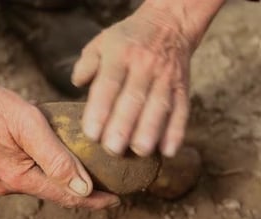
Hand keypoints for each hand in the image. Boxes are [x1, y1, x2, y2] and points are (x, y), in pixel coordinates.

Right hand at [0, 38, 119, 208]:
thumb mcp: (28, 124)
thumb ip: (56, 157)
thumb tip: (83, 187)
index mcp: (19, 178)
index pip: (66, 196)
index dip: (94, 200)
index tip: (116, 200)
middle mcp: (7, 185)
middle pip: (52, 192)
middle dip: (80, 190)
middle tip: (104, 183)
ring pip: (37, 183)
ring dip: (59, 179)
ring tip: (80, 169)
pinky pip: (23, 174)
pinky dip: (41, 170)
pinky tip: (48, 157)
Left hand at [72, 0, 223, 156]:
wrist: (169, 24)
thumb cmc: (128, 40)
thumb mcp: (101, 43)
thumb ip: (86, 64)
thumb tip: (77, 83)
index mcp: (120, 55)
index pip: (108, 84)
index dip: (100, 110)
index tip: (91, 134)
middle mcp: (144, 66)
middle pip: (134, 98)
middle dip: (123, 126)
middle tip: (112, 149)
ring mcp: (166, 77)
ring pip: (159, 106)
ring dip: (150, 131)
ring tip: (139, 151)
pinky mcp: (183, 87)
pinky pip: (181, 110)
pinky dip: (176, 132)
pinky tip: (168, 151)